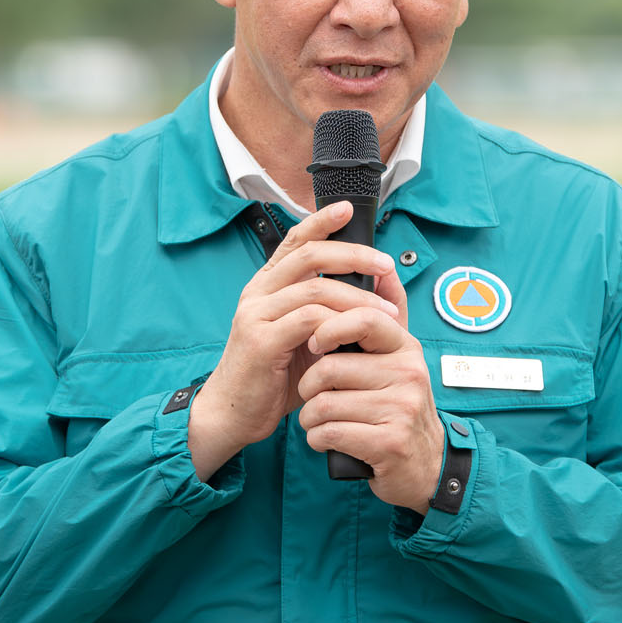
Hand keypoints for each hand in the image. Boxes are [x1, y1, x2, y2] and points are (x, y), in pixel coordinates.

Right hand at [187, 201, 403, 481]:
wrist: (234, 414)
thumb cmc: (274, 377)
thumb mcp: (307, 339)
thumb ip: (333, 314)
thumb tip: (376, 293)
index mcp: (267, 286)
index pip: (295, 241)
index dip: (320, 220)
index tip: (348, 208)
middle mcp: (258, 292)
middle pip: (308, 254)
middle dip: (352, 254)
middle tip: (384, 264)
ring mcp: (256, 313)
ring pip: (314, 287)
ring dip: (357, 296)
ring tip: (386, 311)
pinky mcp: (260, 339)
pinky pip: (308, 319)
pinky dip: (337, 323)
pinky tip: (355, 334)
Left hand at [295, 289, 446, 512]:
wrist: (426, 465)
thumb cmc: (400, 407)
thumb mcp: (400, 358)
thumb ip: (389, 314)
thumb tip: (384, 268)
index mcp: (405, 348)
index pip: (363, 318)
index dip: (327, 327)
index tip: (314, 342)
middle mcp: (408, 374)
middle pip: (330, 368)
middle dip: (309, 386)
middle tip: (314, 395)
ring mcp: (400, 409)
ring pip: (323, 404)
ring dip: (310, 417)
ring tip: (320, 421)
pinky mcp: (388, 443)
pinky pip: (329, 433)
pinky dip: (317, 439)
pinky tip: (326, 439)